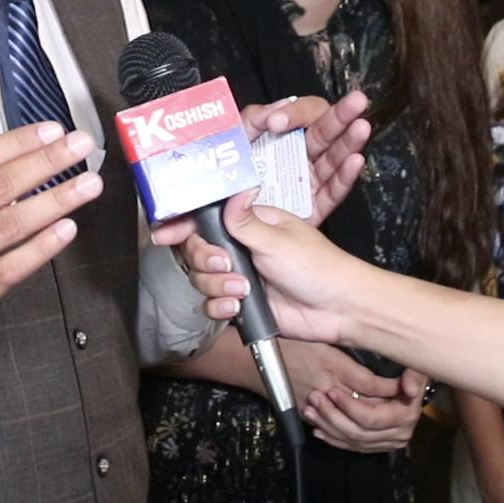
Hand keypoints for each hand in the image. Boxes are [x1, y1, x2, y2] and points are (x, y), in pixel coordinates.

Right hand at [153, 191, 372, 345]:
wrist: (337, 309)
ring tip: (243, 290)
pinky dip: (220, 307)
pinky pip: (213, 304)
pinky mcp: (242, 303)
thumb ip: (243, 220)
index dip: (182, 225)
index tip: (165, 234)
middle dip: (204, 259)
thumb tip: (229, 193)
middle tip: (225, 264)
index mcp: (250, 223)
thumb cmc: (319, 267)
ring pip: (202, 278)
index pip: (206, 218)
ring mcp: (240, 276)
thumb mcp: (277, 238)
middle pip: (197, 250)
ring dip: (217, 285)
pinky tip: (238, 307)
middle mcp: (241, 248)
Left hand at [240, 91, 369, 224]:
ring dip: (350, 141)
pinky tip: (355, 160)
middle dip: (341, 114)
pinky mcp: (315, 205)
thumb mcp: (236, 143)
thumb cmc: (234, 178)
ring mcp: (312, 179)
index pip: (301, 114)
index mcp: (286, 134)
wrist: (230, 217)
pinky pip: (333, 191)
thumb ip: (250, 121)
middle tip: (357, 100)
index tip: (276, 122)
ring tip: (361, 127)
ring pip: (335, 157)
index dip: (295, 113)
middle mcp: (303, 153)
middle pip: (326, 130)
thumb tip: (274, 111)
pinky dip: (345, 176)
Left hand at [297, 354, 425, 453]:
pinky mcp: (378, 446)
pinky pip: (353, 447)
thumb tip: (411, 390)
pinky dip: (334, 439)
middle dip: (333, 416)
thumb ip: (414, 377)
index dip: (349, 406)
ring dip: (329, 427)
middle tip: (314, 400)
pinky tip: (318, 429)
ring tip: (310, 411)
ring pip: (353, 441)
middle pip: (359, 432)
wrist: (411, 386)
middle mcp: (400, 434)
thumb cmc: (408, 371)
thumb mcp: (413, 367)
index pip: (371, 417)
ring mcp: (388, 443)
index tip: (331, 391)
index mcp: (406, 416)